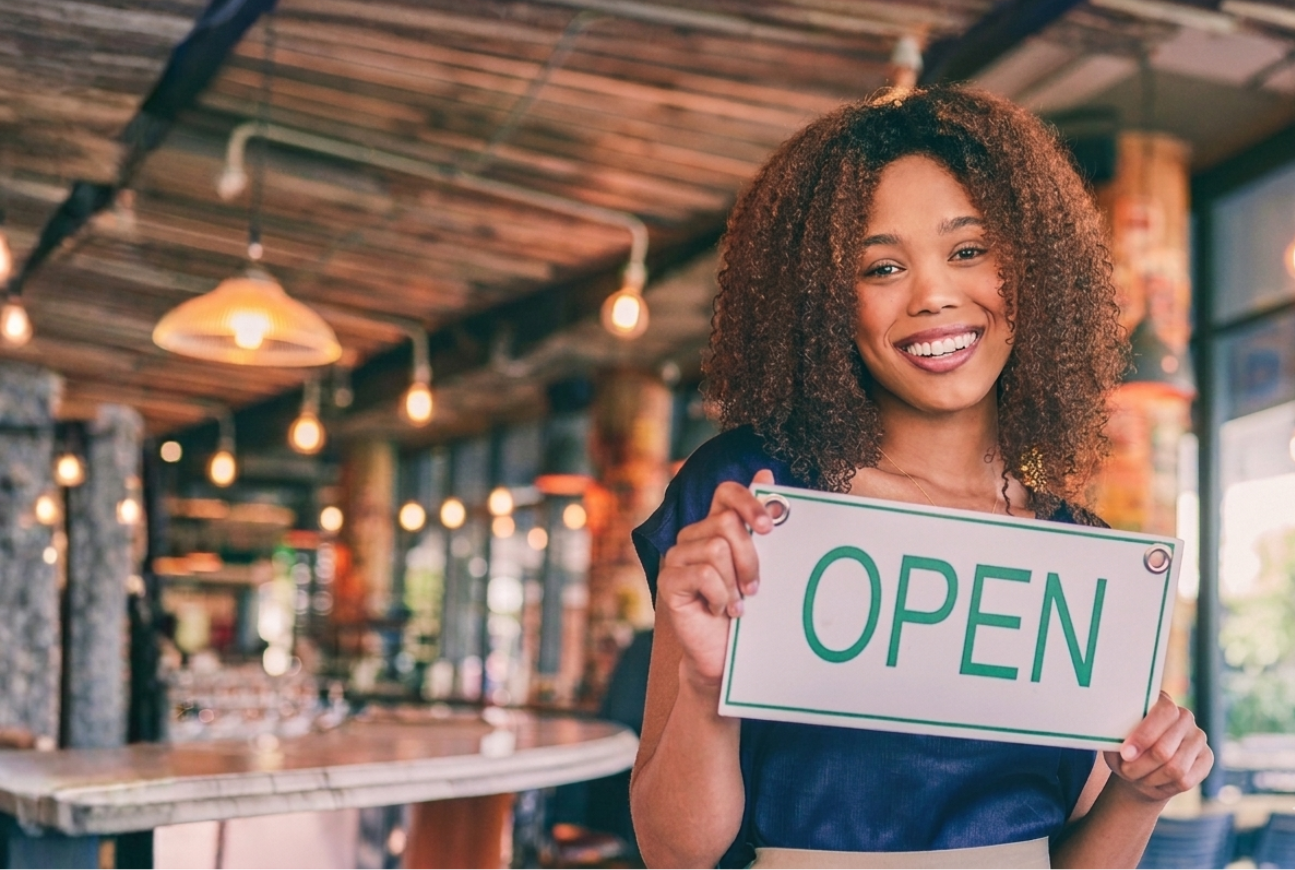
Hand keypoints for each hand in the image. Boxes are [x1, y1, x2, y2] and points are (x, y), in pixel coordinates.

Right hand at [657, 470, 774, 689]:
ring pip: (716, 549)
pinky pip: (702, 574)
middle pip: (727, 523)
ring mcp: (676, 558)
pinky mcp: (667, 582)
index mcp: (713, 526)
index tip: (769, 528)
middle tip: (754, 587)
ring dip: (734, 583)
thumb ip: (759, 523)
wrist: (723, 654)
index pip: (726, 492)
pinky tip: (719, 609)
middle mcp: (692, 536)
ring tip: (737, 602)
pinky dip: (719, 595)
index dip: (749, 502)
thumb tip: (766, 474)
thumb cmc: (744, 607)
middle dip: (750, 558)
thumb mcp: (760, 564)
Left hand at [1104, 691, 1213, 802]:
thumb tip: (1115, 737)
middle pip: (1165, 748)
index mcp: (1161, 701)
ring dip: (1150, 778)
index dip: (1144, 736)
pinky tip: (1155, 780)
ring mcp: (1198, 737)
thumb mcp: (1115, 741)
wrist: (1141, 771)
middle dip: (1141, 765)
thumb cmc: (1124, 750)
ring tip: (1138, 776)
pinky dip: (1165, 786)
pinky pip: (1186, 781)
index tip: (1126, 753)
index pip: (1163, 713)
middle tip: (1126, 771)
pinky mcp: (1206, 758)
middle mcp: (1184, 716)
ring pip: (1175, 768)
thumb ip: (1116, 736)